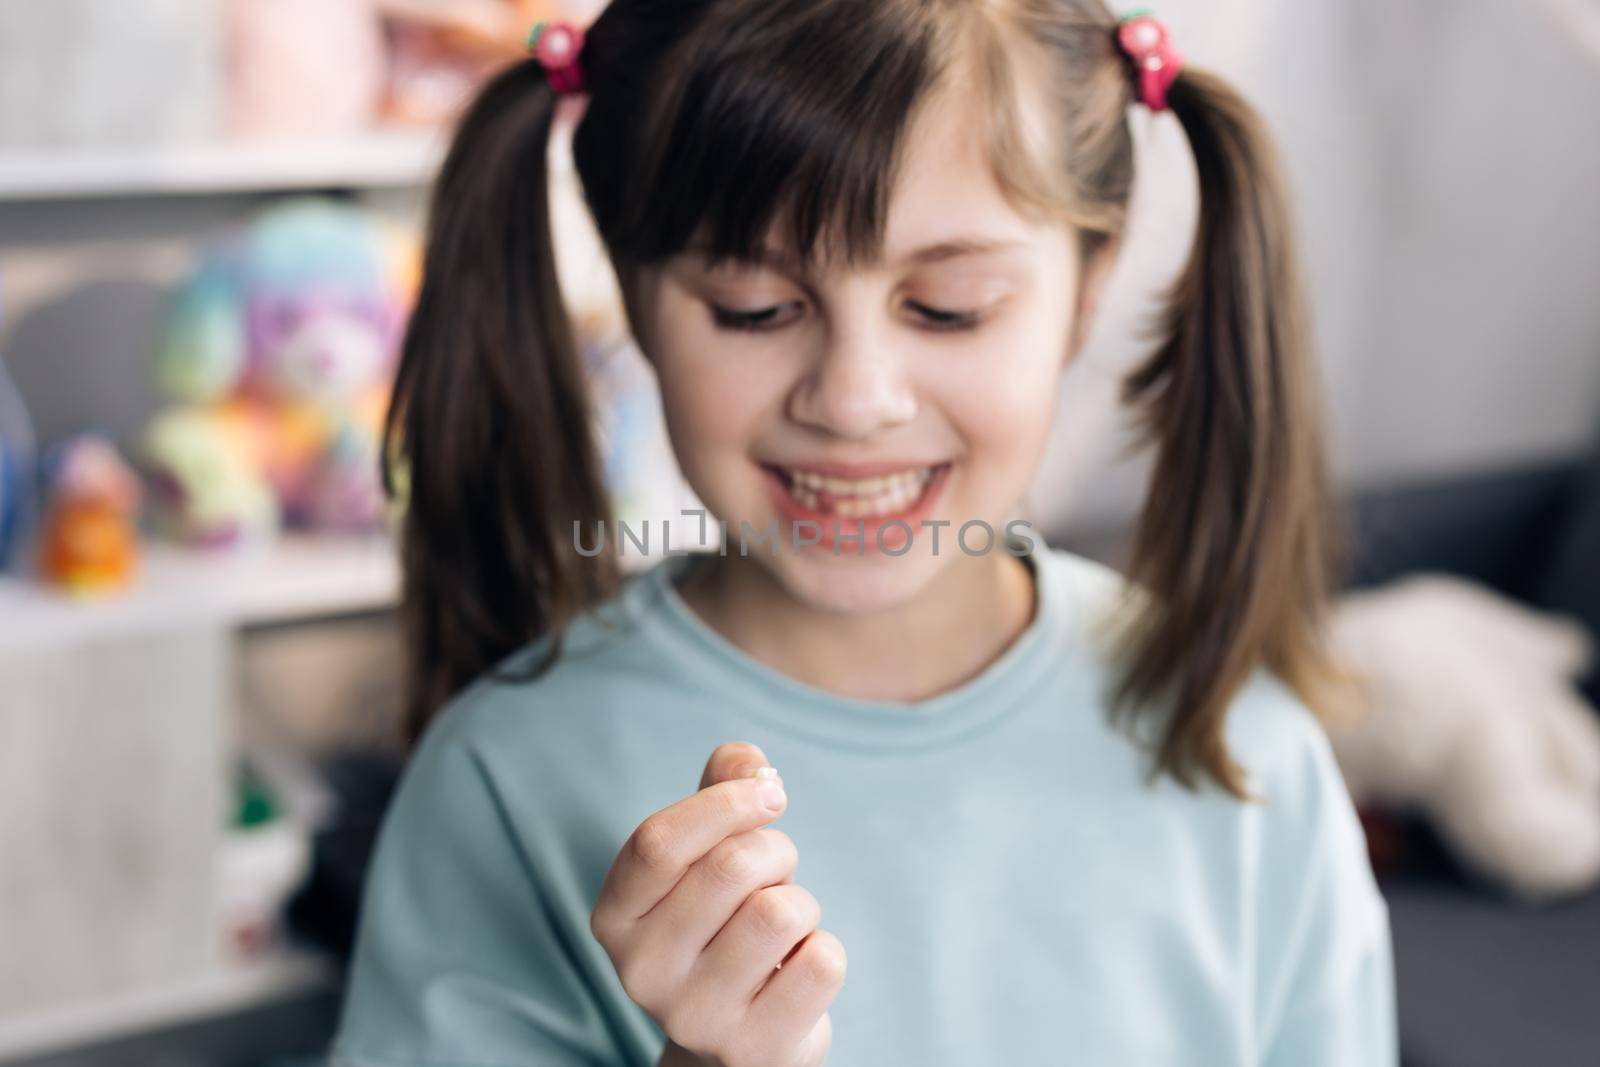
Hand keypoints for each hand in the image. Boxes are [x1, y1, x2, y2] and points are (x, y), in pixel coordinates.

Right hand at [590, 742, 845, 1066]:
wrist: (740, 1039)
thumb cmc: (724, 926)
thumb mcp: (708, 857)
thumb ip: (719, 793)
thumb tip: (747, 760)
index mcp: (615, 916)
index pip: (659, 841)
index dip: (727, 802)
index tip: (771, 792)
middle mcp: (641, 972)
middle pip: (731, 868)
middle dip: (775, 851)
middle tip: (778, 872)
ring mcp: (694, 1017)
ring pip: (780, 914)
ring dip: (802, 903)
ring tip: (785, 927)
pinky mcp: (752, 1049)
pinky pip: (821, 964)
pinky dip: (825, 951)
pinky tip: (798, 969)